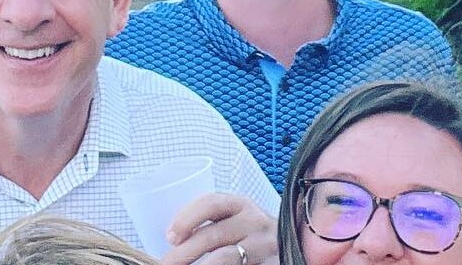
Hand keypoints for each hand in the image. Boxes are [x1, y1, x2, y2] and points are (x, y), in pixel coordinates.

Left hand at [159, 193, 277, 264]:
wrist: (295, 245)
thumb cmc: (252, 234)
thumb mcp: (237, 220)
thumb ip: (213, 225)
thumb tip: (173, 242)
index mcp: (241, 204)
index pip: (211, 203)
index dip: (186, 218)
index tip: (170, 237)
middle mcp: (255, 221)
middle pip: (213, 235)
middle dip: (184, 253)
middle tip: (165, 264)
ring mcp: (264, 246)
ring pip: (225, 257)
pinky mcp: (270, 263)